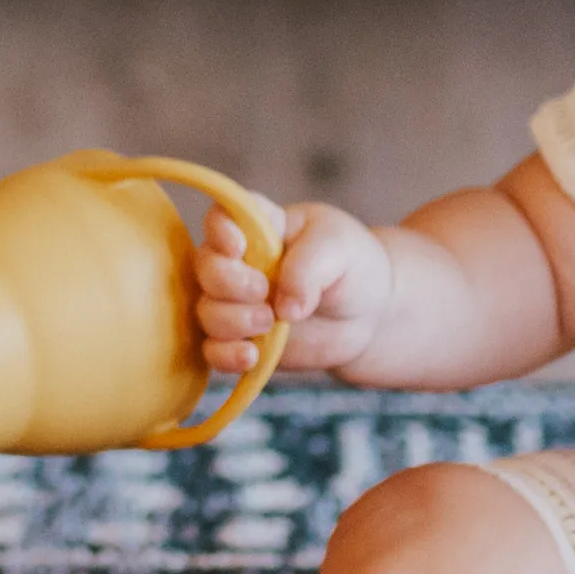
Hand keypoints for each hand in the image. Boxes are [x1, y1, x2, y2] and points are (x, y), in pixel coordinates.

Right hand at [195, 200, 393, 375]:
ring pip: (207, 312)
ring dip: (231, 320)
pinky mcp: (243, 340)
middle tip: (263, 292)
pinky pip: (214, 351)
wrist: (368, 314)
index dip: (219, 231)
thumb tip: (284, 309)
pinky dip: (226, 356)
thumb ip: (308, 268)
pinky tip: (251, 356)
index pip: (221, 217)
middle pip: (205, 267)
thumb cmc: (352, 266)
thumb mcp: (339, 249)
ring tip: (270, 323)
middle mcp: (240, 263)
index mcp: (261, 227)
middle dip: (228, 283)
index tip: (239, 249)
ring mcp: (238, 303)